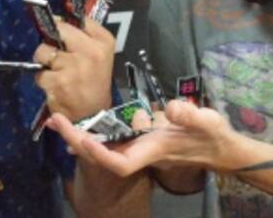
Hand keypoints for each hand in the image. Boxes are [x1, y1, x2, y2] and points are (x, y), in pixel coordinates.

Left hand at [32, 16, 114, 119]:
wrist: (93, 114)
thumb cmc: (93, 80)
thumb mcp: (97, 53)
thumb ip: (81, 34)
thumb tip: (56, 18)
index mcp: (103, 41)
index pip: (76, 19)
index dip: (63, 25)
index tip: (61, 33)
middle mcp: (91, 51)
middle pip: (57, 30)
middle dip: (51, 41)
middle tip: (57, 54)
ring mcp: (74, 67)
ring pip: (43, 51)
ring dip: (44, 62)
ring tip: (57, 72)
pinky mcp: (59, 82)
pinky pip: (39, 73)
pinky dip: (43, 80)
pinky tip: (55, 86)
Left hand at [45, 99, 240, 176]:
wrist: (218, 146)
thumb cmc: (213, 135)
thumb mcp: (206, 121)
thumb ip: (190, 115)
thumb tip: (171, 108)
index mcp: (152, 150)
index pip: (121, 163)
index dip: (100, 156)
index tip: (83, 140)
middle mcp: (140, 152)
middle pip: (102, 156)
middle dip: (76, 141)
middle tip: (55, 120)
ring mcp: (137, 146)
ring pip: (101, 147)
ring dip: (77, 135)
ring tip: (55, 119)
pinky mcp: (137, 139)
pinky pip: (107, 139)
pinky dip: (89, 131)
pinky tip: (74, 123)